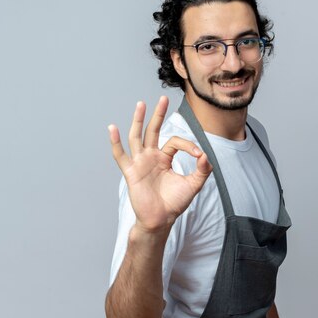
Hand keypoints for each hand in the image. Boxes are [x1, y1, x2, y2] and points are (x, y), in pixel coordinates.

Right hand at [108, 96, 211, 233]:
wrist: (161, 219)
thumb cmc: (174, 203)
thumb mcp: (193, 184)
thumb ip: (202, 170)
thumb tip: (205, 155)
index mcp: (164, 158)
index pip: (175, 142)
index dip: (188, 145)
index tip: (199, 156)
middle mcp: (151, 157)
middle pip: (153, 131)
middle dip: (158, 114)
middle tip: (163, 98)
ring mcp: (140, 163)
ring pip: (137, 137)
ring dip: (139, 120)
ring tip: (141, 104)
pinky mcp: (131, 172)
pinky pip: (120, 155)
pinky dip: (115, 142)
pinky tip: (112, 129)